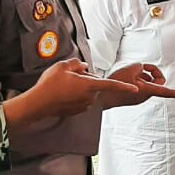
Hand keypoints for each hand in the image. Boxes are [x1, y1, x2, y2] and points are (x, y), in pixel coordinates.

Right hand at [7, 58, 137, 123]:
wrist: (38, 103)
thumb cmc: (50, 85)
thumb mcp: (62, 66)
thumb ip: (76, 64)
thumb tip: (83, 67)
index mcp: (89, 85)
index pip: (111, 85)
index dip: (125, 86)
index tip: (136, 89)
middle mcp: (89, 97)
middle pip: (95, 85)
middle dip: (87, 79)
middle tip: (70, 76)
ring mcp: (83, 105)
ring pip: (88, 92)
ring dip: (81, 88)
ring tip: (64, 86)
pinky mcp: (77, 111)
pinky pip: (81, 100)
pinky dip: (75, 96)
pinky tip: (63, 94)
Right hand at [104, 63, 174, 106]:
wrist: (101, 96)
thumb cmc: (116, 84)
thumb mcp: (131, 67)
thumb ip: (142, 66)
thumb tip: (143, 69)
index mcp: (147, 90)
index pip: (167, 91)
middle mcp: (145, 96)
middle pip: (157, 80)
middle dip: (153, 72)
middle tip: (142, 68)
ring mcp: (139, 97)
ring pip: (147, 82)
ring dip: (142, 75)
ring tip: (129, 74)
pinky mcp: (134, 97)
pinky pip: (140, 85)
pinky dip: (136, 79)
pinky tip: (126, 77)